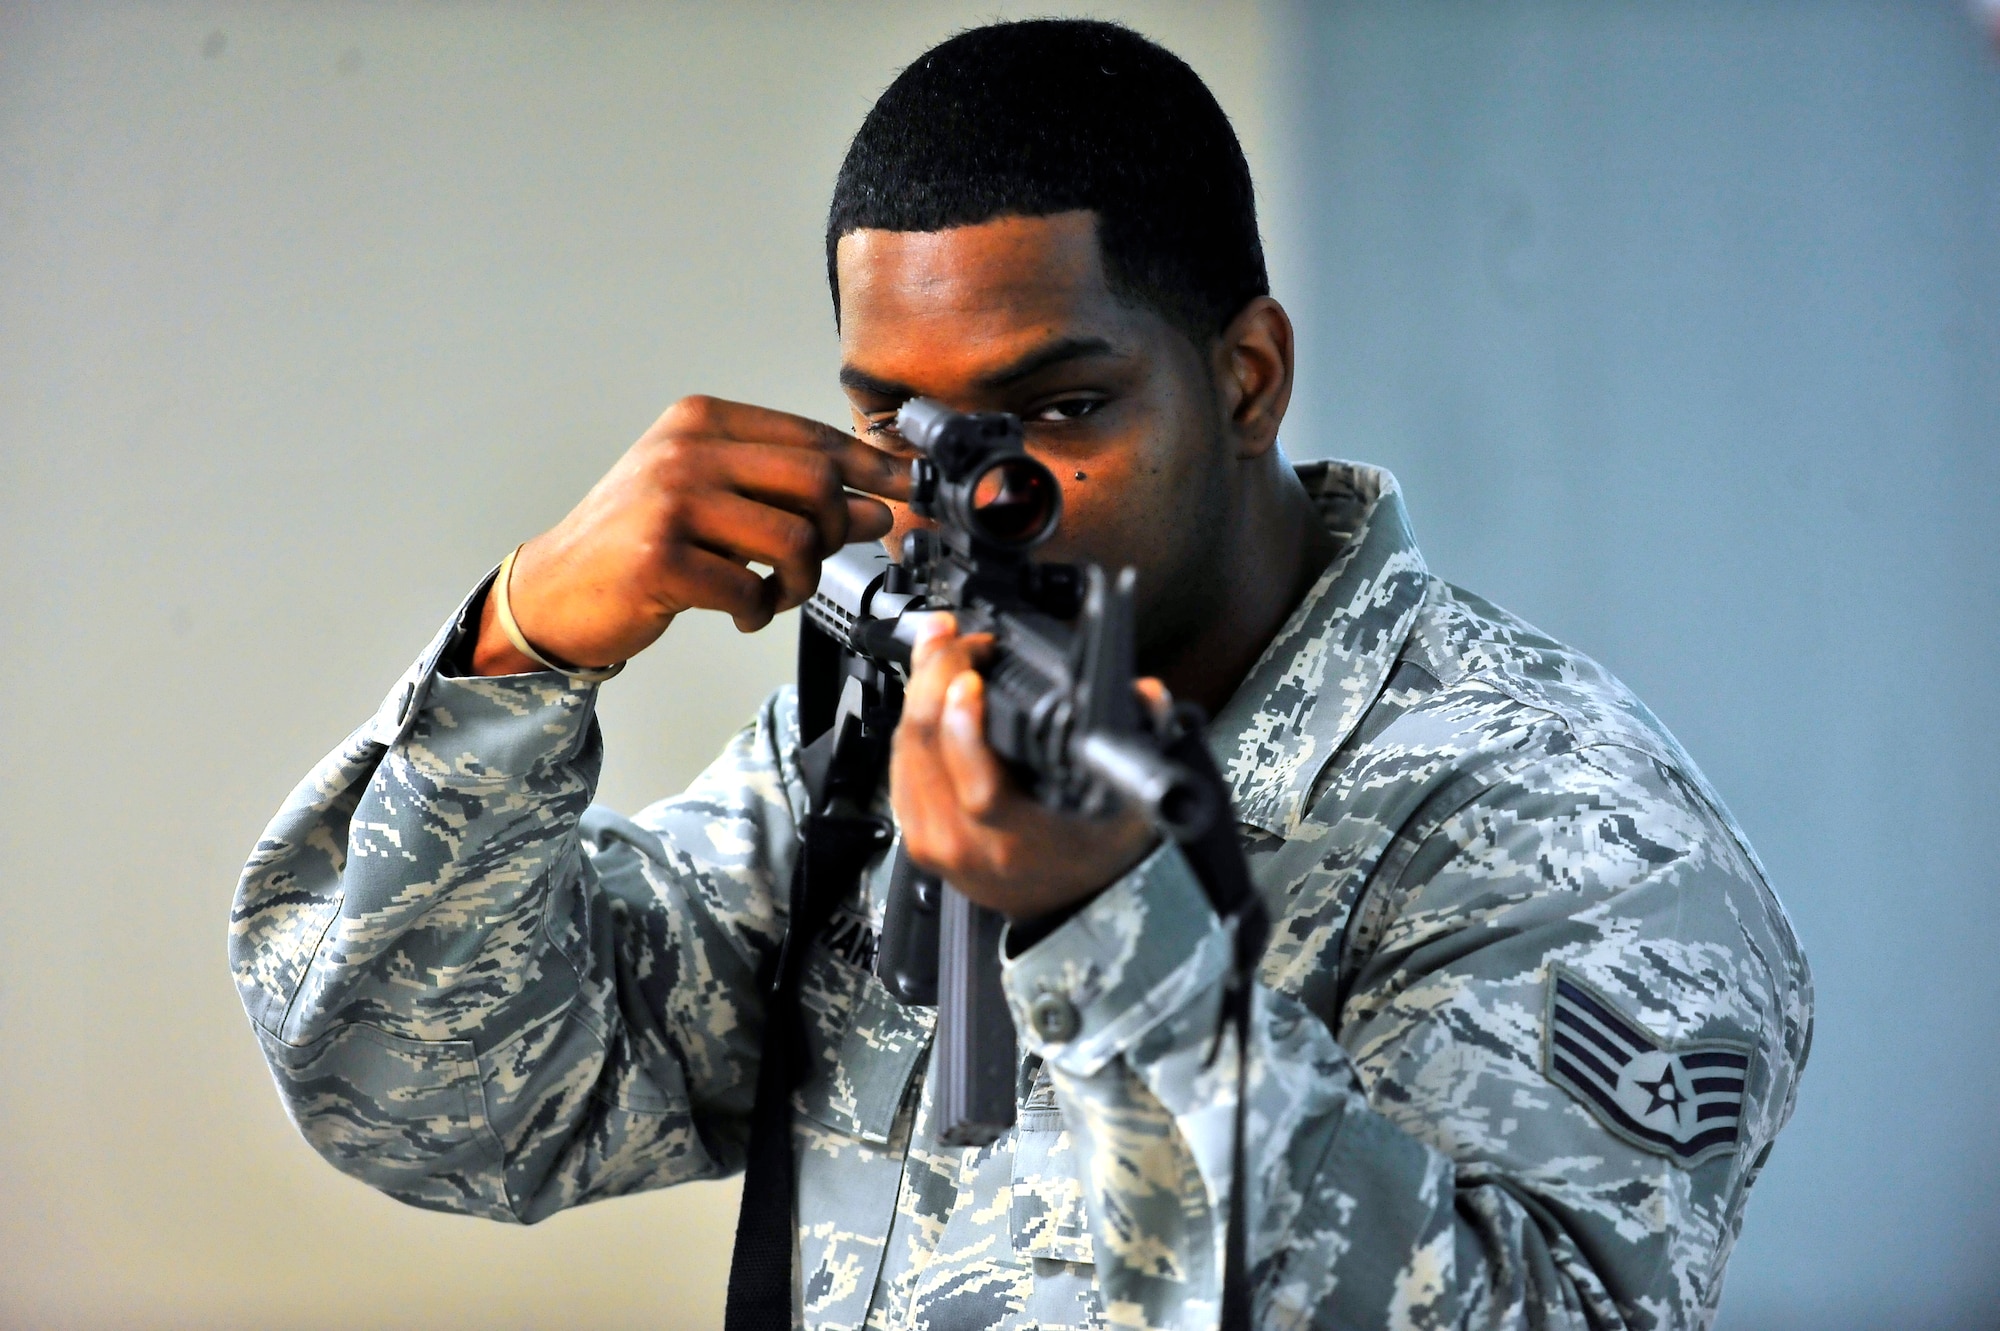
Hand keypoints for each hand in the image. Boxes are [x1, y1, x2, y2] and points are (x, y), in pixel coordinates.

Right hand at [472, 396, 909, 673]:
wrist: (554, 591)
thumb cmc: (640, 541)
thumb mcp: (712, 497)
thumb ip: (786, 494)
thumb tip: (875, 509)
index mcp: (702, 421)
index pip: (811, 436)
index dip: (870, 467)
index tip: (907, 489)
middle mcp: (686, 451)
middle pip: (815, 482)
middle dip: (837, 531)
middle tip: (817, 561)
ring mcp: (671, 502)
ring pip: (795, 539)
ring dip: (800, 582)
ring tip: (774, 594)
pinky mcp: (661, 558)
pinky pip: (752, 589)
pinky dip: (760, 612)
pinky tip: (742, 613)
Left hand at [890, 615, 1165, 924]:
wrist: (1060, 915)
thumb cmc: (1089, 860)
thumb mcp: (1130, 811)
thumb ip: (1141, 745)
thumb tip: (1143, 694)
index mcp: (1020, 842)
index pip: (980, 789)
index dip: (966, 729)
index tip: (973, 677)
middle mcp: (968, 845)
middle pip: (926, 752)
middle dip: (936, 678)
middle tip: (957, 639)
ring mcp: (933, 842)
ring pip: (905, 750)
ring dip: (918, 688)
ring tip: (940, 645)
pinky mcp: (914, 833)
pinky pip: (898, 765)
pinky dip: (910, 718)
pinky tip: (927, 685)